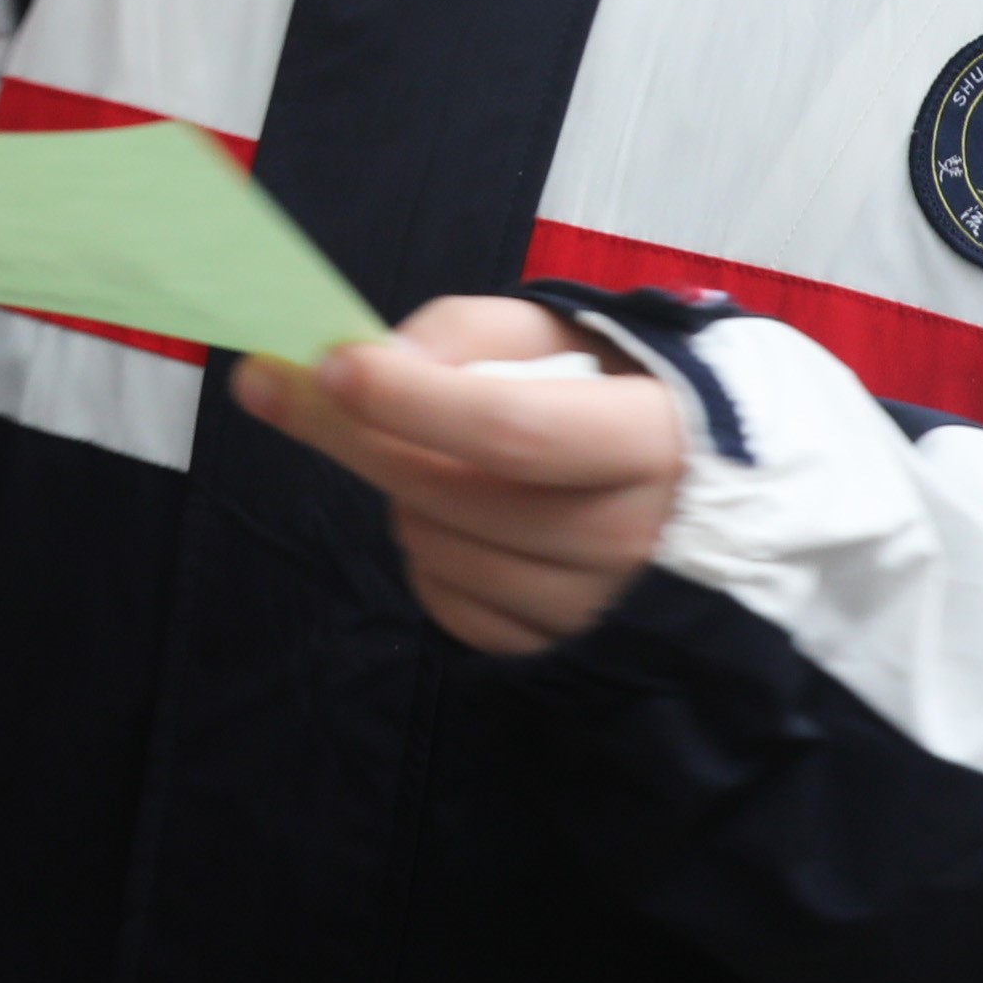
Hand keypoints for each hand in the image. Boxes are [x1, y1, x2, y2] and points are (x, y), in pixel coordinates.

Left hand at [232, 297, 684, 654]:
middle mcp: (631, 537)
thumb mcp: (568, 336)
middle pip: (454, 494)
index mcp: (651, 440)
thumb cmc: (619, 398)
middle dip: (357, 433)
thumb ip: (475, 331)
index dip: (412, 400)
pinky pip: (445, 602)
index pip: (511, 429)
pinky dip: (425, 553)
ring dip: (401, 492)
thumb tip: (384, 360)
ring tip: (437, 454)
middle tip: (280, 386)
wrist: (702, 501)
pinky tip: (459, 516)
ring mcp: (593, 608)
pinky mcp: (556, 651)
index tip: (331, 364)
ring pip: (436, 546)